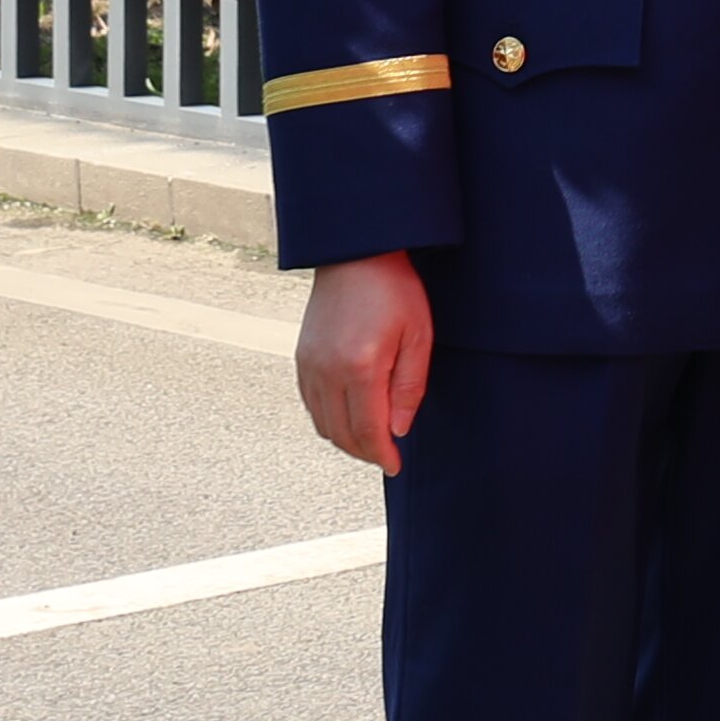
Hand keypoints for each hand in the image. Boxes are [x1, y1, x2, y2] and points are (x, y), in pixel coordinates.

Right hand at [294, 252, 433, 474]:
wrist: (356, 255)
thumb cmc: (394, 290)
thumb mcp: (418, 337)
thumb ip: (409, 388)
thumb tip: (399, 430)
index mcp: (360, 367)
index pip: (368, 431)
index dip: (382, 455)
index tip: (395, 465)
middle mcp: (327, 371)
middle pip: (342, 434)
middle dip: (365, 452)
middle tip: (386, 456)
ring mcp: (309, 365)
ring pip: (323, 423)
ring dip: (346, 439)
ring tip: (371, 439)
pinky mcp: (301, 358)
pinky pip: (311, 404)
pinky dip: (329, 419)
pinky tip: (349, 416)